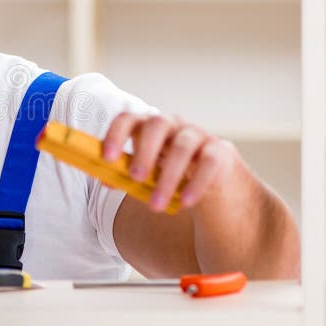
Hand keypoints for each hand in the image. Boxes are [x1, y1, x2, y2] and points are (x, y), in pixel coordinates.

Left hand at [102, 112, 236, 212]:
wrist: (211, 179)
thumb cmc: (169, 170)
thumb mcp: (147, 171)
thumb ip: (126, 174)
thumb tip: (105, 180)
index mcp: (148, 127)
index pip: (128, 119)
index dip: (116, 135)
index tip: (107, 158)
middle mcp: (172, 124)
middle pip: (157, 124)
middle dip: (144, 151)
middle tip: (135, 178)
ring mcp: (198, 135)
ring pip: (183, 147)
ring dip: (167, 178)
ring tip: (156, 205)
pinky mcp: (220, 151)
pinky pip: (209, 163)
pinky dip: (196, 184)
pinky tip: (186, 202)